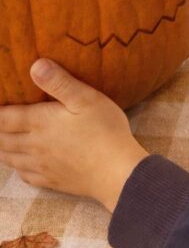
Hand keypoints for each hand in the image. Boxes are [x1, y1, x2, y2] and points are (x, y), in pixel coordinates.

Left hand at [0, 60, 147, 211]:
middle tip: (0, 121)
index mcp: (40, 123)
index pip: (4, 118)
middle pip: (3, 139)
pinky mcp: (53, 181)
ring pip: (10, 158)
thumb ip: (59, 82)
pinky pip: (25, 176)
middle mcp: (35, 146)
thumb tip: (35, 65)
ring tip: (3, 139)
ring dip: (2, 148)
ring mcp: (42, 166)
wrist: (118, 172)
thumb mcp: (86, 98)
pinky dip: (18, 167)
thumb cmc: (105, 131)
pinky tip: (23, 163)